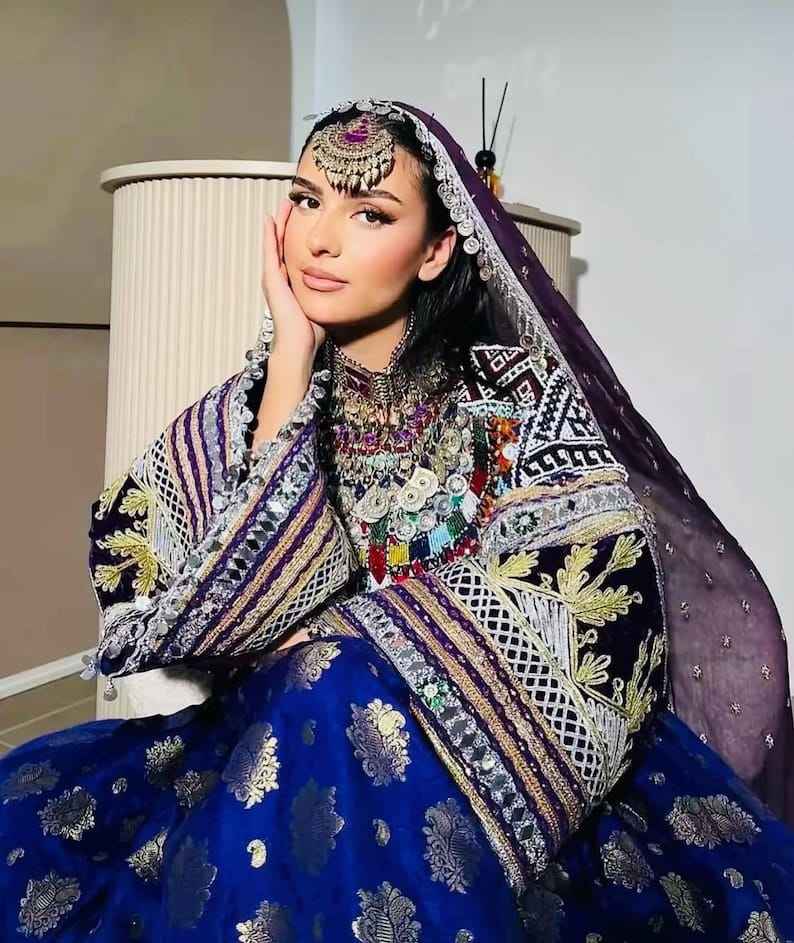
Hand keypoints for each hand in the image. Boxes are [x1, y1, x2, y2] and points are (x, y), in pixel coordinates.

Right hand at [261, 197, 325, 368]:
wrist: (299, 345)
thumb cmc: (311, 333)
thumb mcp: (322, 304)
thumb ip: (329, 293)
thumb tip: (344, 287)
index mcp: (290, 284)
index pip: (293, 253)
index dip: (297, 236)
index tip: (305, 220)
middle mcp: (279, 279)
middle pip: (282, 244)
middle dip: (286, 224)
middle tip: (291, 203)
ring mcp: (273, 279)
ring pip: (274, 244)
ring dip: (277, 224)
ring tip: (283, 205)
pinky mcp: (271, 280)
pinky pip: (270, 252)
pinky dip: (269, 235)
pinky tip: (270, 219)